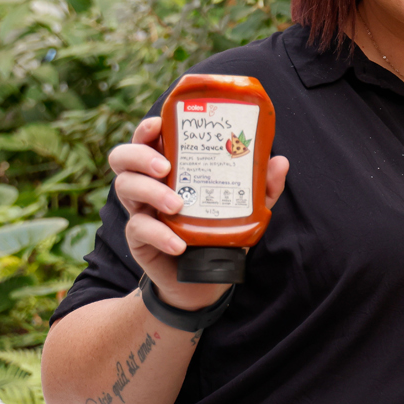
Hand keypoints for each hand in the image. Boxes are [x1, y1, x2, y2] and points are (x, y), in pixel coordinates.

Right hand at [110, 116, 289, 309]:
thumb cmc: (220, 231)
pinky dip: (158, 234)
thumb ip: (261, 186)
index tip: (159, 124)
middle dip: (140, 155)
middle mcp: (149, 184)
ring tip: (177, 204)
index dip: (148, 128)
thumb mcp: (245, 208)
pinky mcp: (138, 239)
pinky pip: (138, 229)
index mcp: (171, 168)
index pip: (148, 138)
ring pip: (125, 187)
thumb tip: (279, 162)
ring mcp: (140, 210)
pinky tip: (178, 243)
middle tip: (165, 166)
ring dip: (150, 191)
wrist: (205, 279)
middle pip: (123, 157)